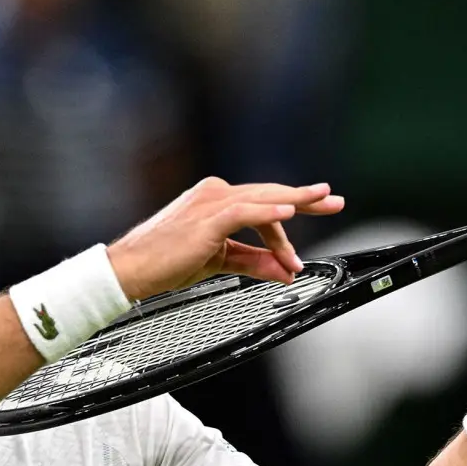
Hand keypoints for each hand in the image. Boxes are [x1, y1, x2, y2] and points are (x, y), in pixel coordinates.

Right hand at [107, 177, 344, 301]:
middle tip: (335, 200)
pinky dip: (269, 212)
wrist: (130, 270)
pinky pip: (244, 211)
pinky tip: (290, 212)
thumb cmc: (166, 263)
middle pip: (269, 194)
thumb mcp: (220, 262)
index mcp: (216, 202)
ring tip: (323, 202)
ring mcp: (210, 203)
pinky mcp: (207, 219)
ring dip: (295, 204)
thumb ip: (254, 262)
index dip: (287, 223)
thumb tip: (286, 271)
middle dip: (305, 199)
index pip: (262, 206)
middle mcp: (215, 195)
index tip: (306, 237)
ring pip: (262, 199)